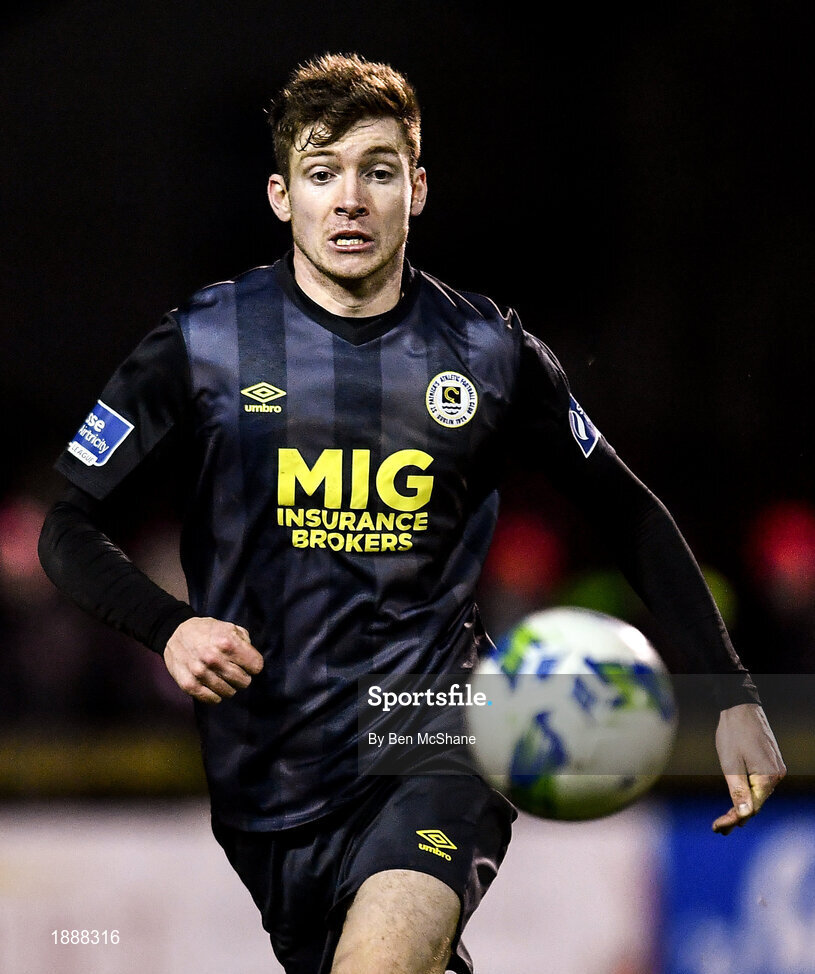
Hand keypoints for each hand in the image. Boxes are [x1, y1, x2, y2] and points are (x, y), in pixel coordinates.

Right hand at [164, 617, 263, 704]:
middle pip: (244, 681)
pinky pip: (213, 699)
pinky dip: (216, 695)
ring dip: (229, 686)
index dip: (253, 665)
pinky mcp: (189, 684)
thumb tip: (253, 660)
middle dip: (243, 677)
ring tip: (223, 677)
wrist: (175, 634)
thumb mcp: (229, 627)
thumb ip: (245, 642)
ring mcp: (200, 672)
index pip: (256, 666)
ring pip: (230, 692)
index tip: (248, 663)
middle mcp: (214, 658)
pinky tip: (213, 685)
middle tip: (235, 671)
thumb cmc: (207, 631)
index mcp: (227, 642)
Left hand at [712, 703, 785, 833]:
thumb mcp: (730, 763)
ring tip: (725, 821)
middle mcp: (776, 776)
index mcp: (768, 777)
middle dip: (737, 816)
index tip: (718, 828)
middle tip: (719, 829)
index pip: (752, 807)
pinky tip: (737, 802)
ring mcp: (776, 769)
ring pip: (758, 795)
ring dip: (742, 807)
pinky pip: (760, 785)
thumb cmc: (733, 733)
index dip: (735, 819)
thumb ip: (738, 790)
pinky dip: (748, 794)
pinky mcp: (771, 764)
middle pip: (757, 803)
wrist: (740, 706)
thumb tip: (744, 816)